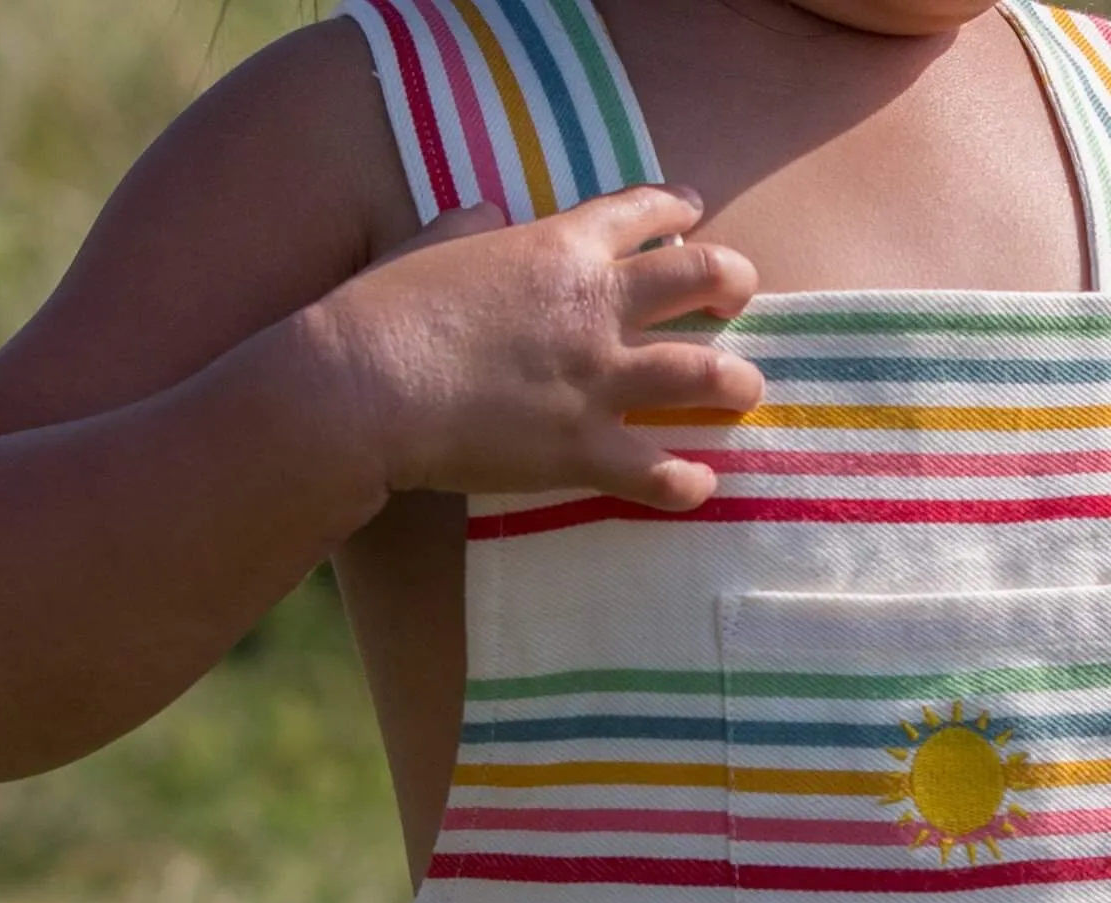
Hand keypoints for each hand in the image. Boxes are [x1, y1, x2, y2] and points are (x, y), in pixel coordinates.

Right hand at [317, 184, 762, 507]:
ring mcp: (599, 379)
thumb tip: (490, 214)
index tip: (693, 212)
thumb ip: (470, 226)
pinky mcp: (586, 449)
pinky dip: (689, 481)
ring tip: (747, 390)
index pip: (641, 212)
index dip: (676, 208)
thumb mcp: (428, 244)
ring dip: (737, 381)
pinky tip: (703, 485)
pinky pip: (662, 471)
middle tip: (739, 300)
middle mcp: (596, 305)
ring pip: (706, 374)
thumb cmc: (382, 312)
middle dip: (734, 282)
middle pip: (704, 277)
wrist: (363, 389)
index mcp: (558, 246)